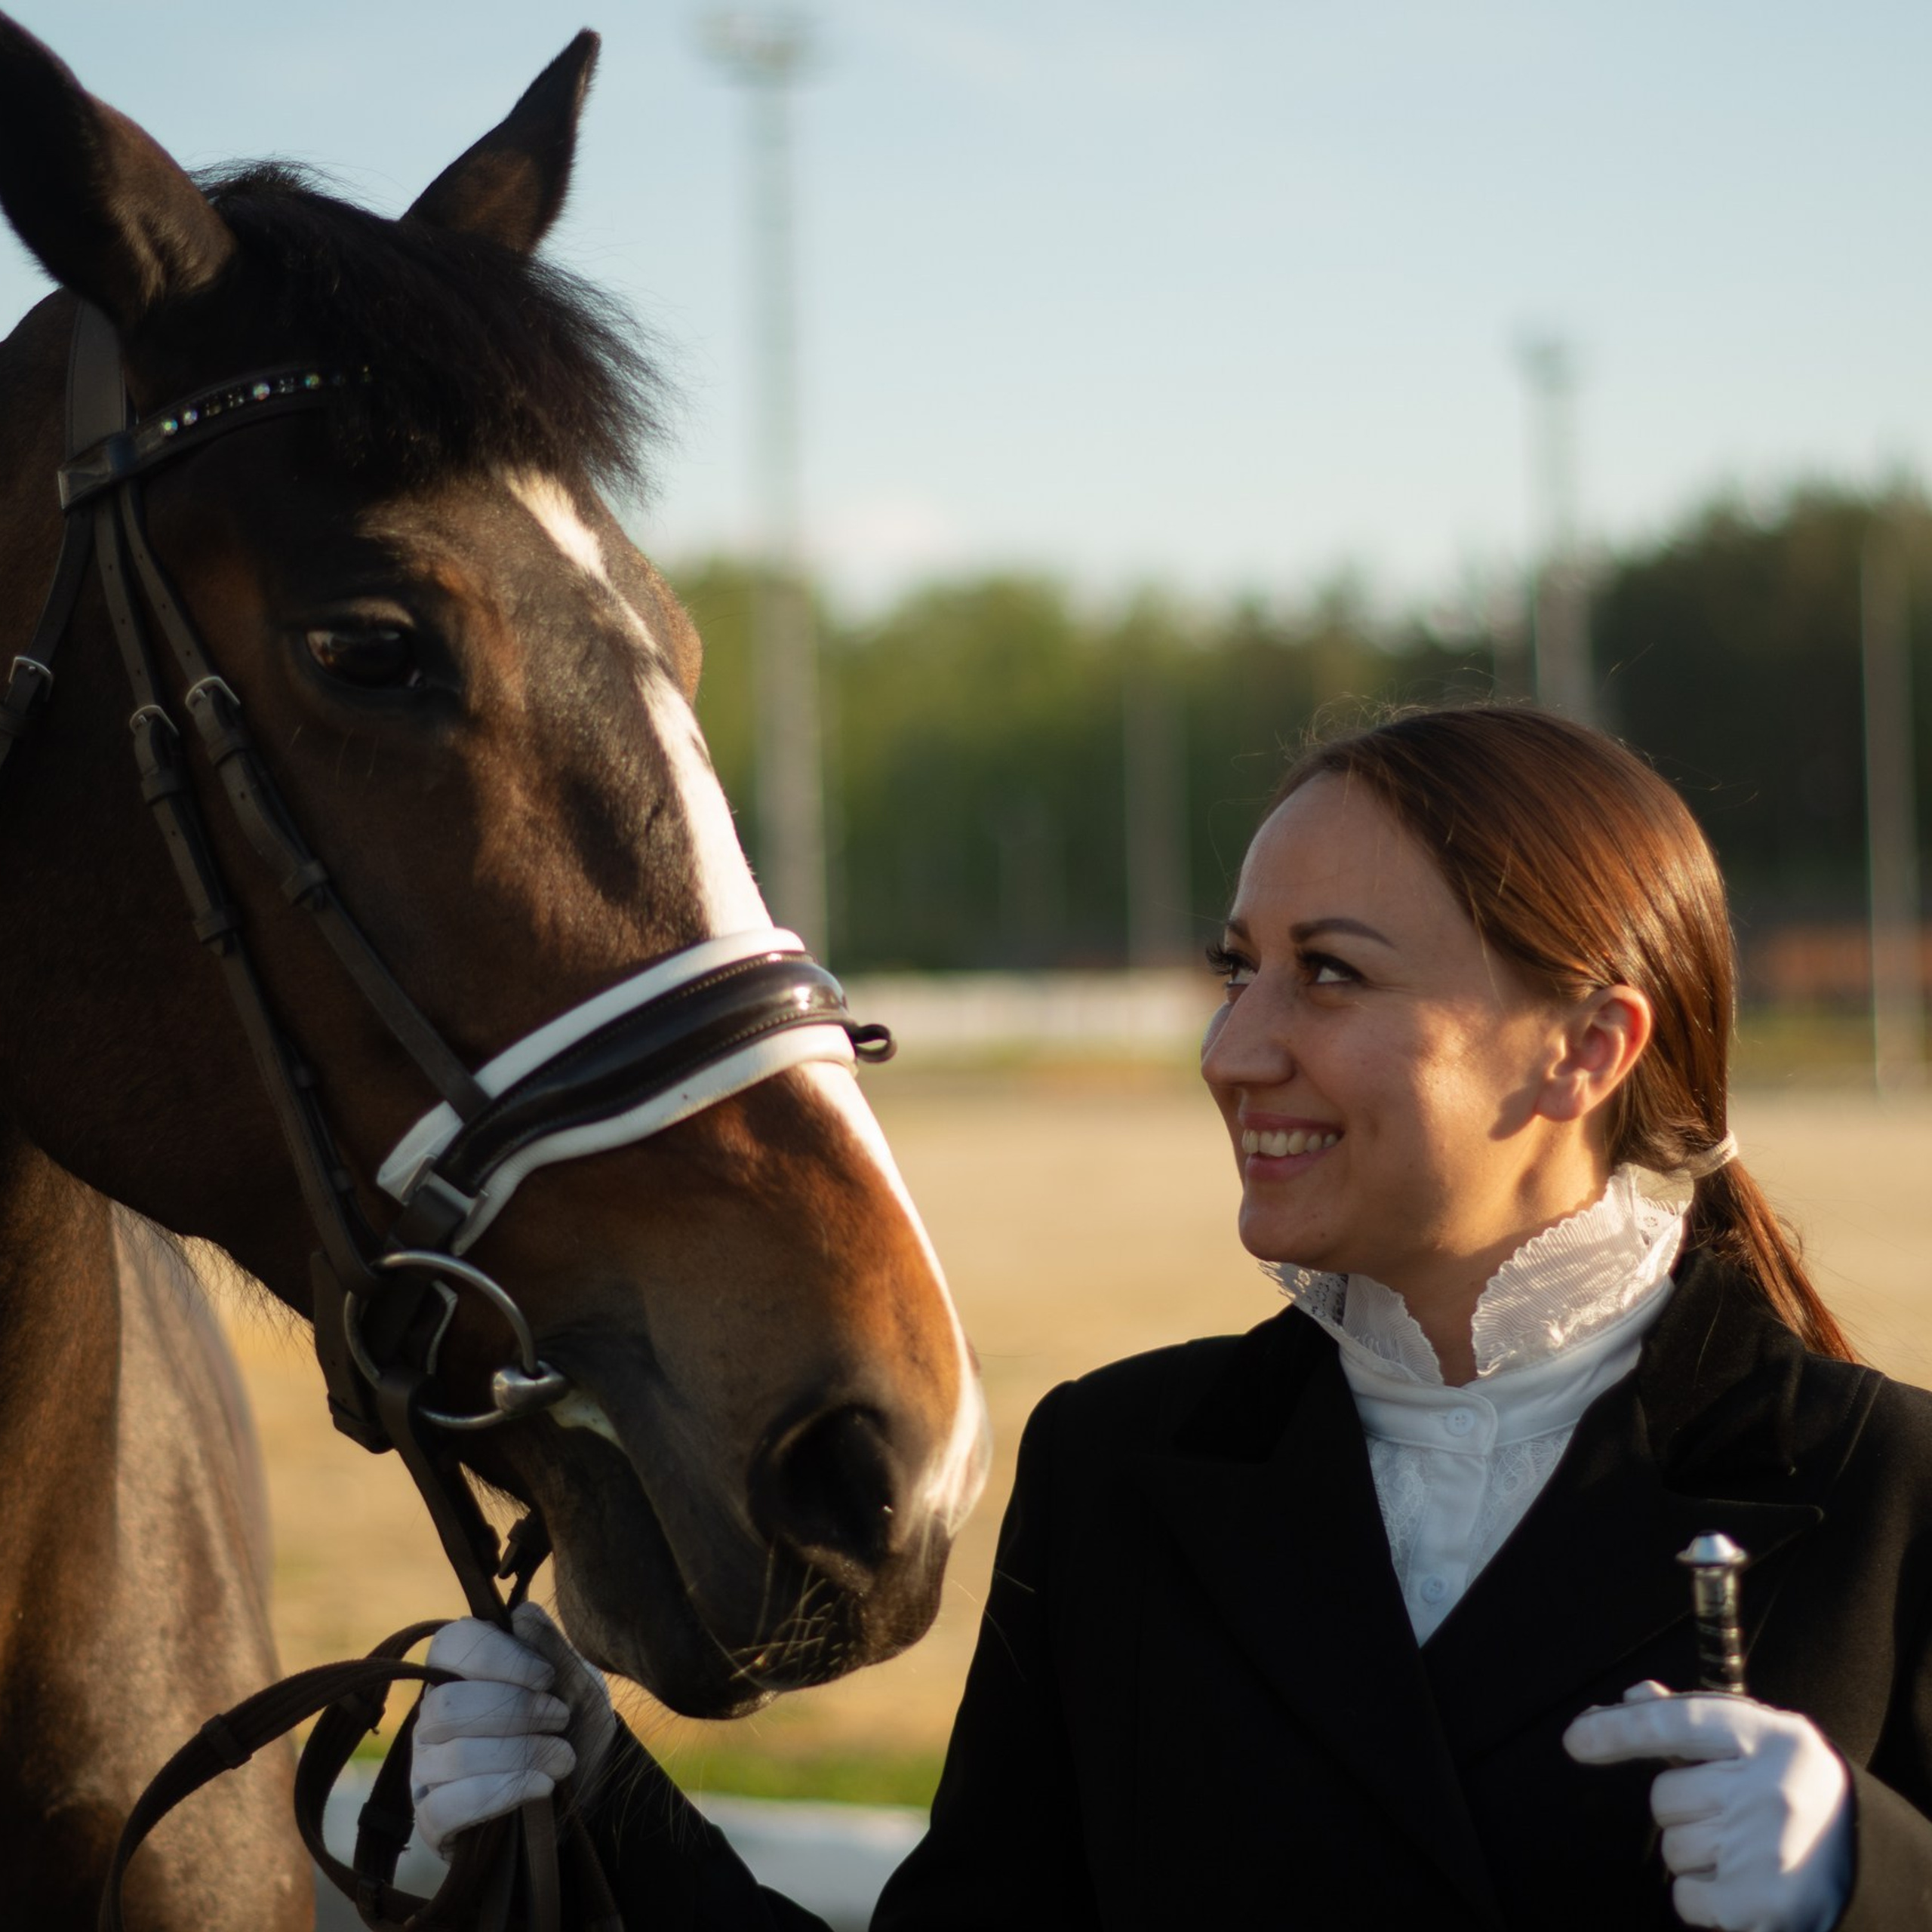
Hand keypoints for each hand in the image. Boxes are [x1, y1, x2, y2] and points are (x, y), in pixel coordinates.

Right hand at [412, 1602, 616, 1859]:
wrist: (589, 1798)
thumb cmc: (576, 1730)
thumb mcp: (578, 1684)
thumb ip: (551, 1648)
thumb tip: (521, 1613)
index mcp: (462, 1674)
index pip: (449, 1646)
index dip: (496, 1657)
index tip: (546, 1676)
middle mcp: (434, 1719)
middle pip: (447, 1705)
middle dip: (513, 1711)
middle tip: (560, 1718)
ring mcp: (427, 1772)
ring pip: (453, 1756)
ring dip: (518, 1754)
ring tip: (563, 1757)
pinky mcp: (432, 1822)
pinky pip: (445, 1808)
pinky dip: (501, 1794)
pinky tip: (542, 1788)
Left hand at [1563, 1681, 1852, 1931]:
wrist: (1863, 1853)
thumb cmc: (1787, 1786)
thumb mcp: (1752, 1740)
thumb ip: (1688, 1719)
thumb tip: (1629, 1697)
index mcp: (1766, 1736)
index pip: (1677, 1722)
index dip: (1620, 1731)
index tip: (1575, 1740)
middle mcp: (1768, 1789)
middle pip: (1665, 1797)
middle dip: (1685, 1808)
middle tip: (1731, 1813)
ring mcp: (1767, 1849)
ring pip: (1673, 1848)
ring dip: (1695, 1853)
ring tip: (1743, 1849)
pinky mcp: (1764, 1905)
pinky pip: (1686, 1897)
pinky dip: (1703, 1898)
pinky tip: (1742, 1884)